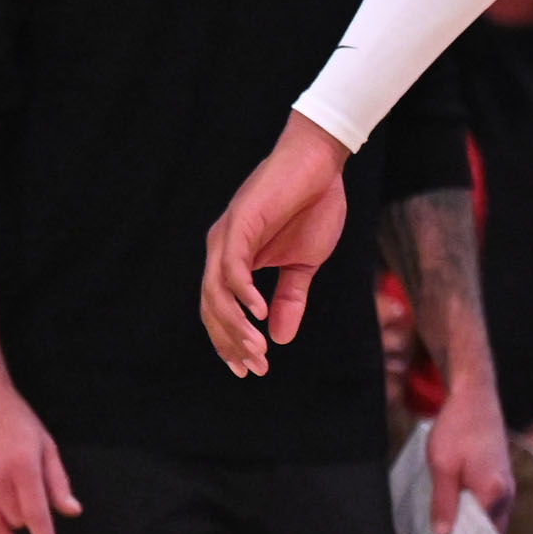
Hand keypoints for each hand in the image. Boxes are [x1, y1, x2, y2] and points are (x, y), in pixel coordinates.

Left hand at [200, 115, 355, 374]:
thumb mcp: (304, 265)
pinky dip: (241, 292)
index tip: (251, 369)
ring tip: (257, 350)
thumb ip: (289, 299)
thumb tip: (279, 336)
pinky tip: (258, 313)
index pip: (220, 310)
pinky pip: (232, 266)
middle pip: (212, 307)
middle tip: (255, 367)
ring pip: (217, 292)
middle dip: (231, 342)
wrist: (320, 163)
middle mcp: (221, 250)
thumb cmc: (312, 207)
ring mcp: (228, 235)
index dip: (230, 342)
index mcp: (233, 260)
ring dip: (235, 326)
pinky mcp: (241, 222)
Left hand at [424, 387, 514, 533]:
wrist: (475, 398)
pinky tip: (452, 516)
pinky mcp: (500, 480)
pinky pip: (488, 507)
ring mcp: (506, 487)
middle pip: (489, 533)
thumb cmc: (458, 428)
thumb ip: (444, 503)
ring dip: (470, 531)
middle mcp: (506, 493)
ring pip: (490, 520)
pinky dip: (473, 516)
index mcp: (494, 492)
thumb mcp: (442, 466)